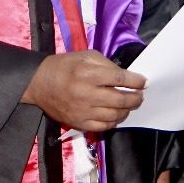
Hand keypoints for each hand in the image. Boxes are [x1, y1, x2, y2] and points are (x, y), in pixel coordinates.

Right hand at [22, 50, 146, 130]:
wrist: (39, 83)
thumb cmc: (65, 66)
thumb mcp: (86, 55)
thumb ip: (107, 64)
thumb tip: (126, 76)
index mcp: (89, 73)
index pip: (120, 79)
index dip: (136, 81)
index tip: (144, 82)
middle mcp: (87, 93)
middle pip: (120, 99)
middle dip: (135, 98)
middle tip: (140, 96)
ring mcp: (83, 111)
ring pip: (114, 115)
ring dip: (126, 111)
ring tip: (129, 105)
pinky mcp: (79, 123)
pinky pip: (103, 127)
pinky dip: (114, 122)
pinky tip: (116, 115)